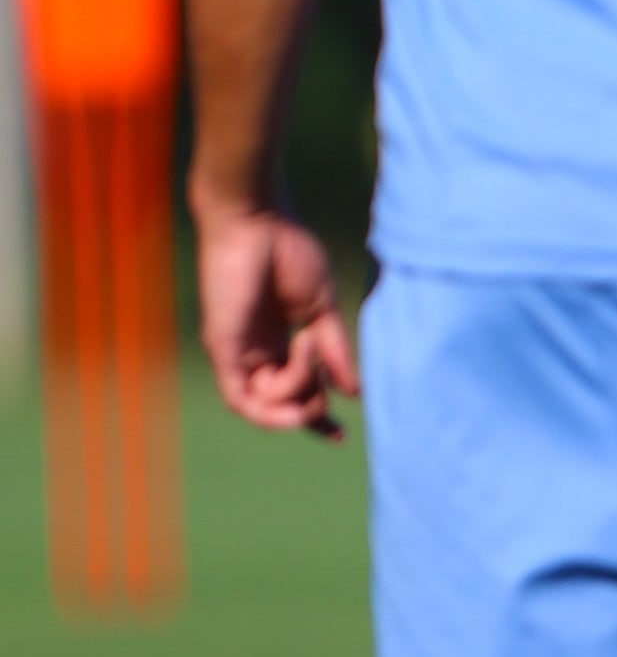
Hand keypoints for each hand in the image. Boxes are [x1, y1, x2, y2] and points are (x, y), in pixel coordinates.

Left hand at [195, 206, 356, 438]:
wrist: (256, 222)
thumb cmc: (287, 253)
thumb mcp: (322, 310)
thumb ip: (335, 351)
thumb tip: (354, 391)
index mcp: (277, 342)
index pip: (293, 392)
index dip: (316, 415)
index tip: (341, 434)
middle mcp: (254, 353)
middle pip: (284, 405)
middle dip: (312, 406)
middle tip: (329, 377)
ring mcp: (236, 353)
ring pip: (266, 406)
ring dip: (297, 396)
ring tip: (309, 349)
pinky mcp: (223, 349)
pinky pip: (242, 400)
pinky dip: (271, 410)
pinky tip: (295, 394)